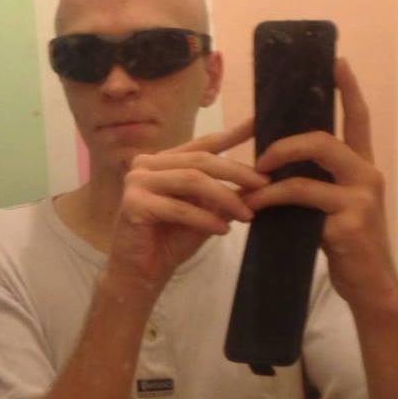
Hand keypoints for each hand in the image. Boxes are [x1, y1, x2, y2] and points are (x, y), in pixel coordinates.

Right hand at [109, 119, 268, 289]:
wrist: (141, 274)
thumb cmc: (171, 243)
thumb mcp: (206, 214)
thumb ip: (225, 196)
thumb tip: (262, 183)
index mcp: (162, 162)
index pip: (202, 144)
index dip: (232, 134)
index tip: (259, 123)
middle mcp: (146, 165)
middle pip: (200, 160)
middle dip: (236, 172)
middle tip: (264, 184)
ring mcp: (136, 182)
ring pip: (191, 180)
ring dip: (224, 198)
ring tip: (246, 215)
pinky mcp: (133, 204)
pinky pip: (179, 208)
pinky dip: (205, 219)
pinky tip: (222, 230)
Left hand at [249, 59, 397, 312]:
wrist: (369, 286)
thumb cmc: (347, 248)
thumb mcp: (333, 210)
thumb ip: (317, 185)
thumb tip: (275, 167)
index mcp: (364, 168)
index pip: (358, 119)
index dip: (348, 89)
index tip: (337, 61)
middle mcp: (367, 176)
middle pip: (325, 139)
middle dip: (285, 144)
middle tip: (259, 159)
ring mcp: (361, 199)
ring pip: (308, 172)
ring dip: (270, 178)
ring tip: (247, 188)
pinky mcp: (349, 224)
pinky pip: (300, 202)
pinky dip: (271, 202)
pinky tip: (254, 211)